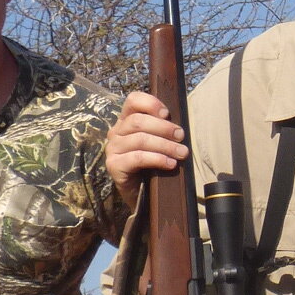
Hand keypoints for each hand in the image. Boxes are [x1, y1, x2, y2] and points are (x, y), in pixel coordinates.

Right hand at [104, 90, 189, 213]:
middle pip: (138, 121)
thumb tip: (179, 127)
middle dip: (164, 128)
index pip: (133, 100)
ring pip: (140, 140)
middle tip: (182, 136)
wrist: (141, 194)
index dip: (150, 103)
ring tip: (182, 153)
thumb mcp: (158, 142)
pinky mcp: (114, 166)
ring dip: (165, 145)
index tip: (167, 113)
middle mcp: (116, 132)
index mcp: (126, 121)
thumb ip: (162, 130)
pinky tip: (170, 164)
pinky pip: (137, 158)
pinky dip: (157, 159)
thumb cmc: (152, 164)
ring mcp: (112, 149)